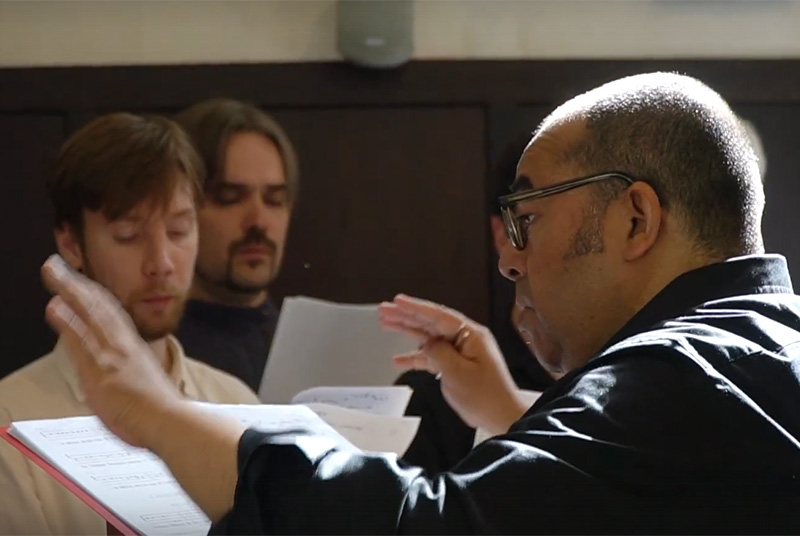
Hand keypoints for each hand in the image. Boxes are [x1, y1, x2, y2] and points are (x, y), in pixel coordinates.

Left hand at [41, 254, 183, 448]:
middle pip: (96, 307)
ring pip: (87, 316)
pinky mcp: (100, 370)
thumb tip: (118, 379)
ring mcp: (110, 356)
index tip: (79, 282)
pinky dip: (67, 321)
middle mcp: (122, 346)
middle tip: (56, 265)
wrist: (169, 420)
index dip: (92, 296)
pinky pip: (80, 341)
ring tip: (52, 272)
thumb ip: (128, 375)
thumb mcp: (146, 384)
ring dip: (68, 292)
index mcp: (133, 349)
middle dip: (75, 285)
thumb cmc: (161, 409)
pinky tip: (55, 306)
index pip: (110, 315)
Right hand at [378, 294, 527, 434]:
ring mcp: (460, 352)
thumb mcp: (458, 374)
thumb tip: (426, 344)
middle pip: (431, 323)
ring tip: (385, 323)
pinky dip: (416, 357)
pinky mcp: (456, 366)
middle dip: (406, 316)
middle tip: (383, 309)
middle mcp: (465, 338)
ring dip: (407, 331)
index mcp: (470, 335)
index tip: (397, 300)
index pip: (438, 316)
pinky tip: (398, 360)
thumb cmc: (484, 396)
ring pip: (428, 337)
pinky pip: (432, 357)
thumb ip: (438, 354)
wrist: (502, 416)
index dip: (416, 308)